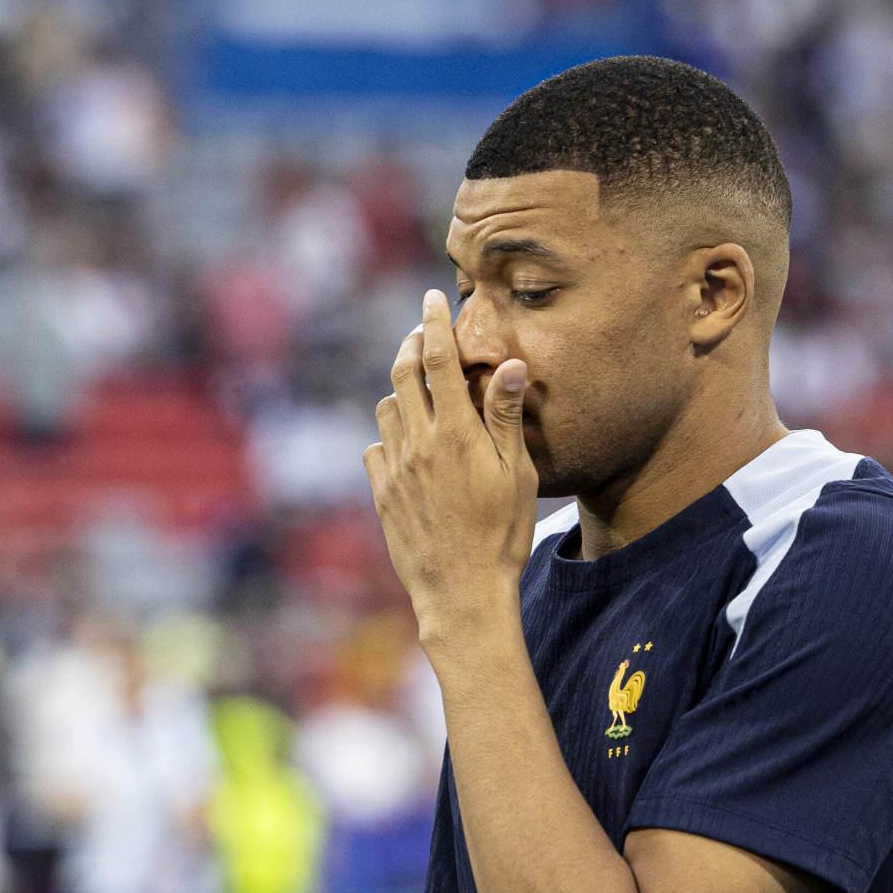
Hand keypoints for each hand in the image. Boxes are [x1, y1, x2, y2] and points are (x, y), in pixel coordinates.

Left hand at [365, 290, 536, 646]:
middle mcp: (418, 444)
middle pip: (402, 374)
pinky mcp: (382, 495)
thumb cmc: (501, 536)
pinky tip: (407, 446)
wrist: (462, 595)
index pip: (438, 359)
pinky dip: (388, 436)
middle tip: (421, 336)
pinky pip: (375, 449)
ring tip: (421, 394)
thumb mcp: (517, 475)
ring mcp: (394, 470)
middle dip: (410, 346)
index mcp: (456, 433)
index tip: (432, 298)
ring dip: (401, 392)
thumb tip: (508, 363)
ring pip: (386, 409)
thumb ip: (506, 417)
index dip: (433, 322)